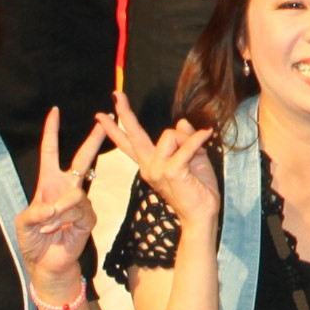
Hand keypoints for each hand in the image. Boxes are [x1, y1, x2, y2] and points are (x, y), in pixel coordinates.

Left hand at [17, 107, 111, 301]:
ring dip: (58, 212)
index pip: (50, 152)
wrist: (46, 265)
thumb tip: (53, 206)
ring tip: (48, 227)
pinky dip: (64, 220)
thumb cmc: (33, 242)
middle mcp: (65, 189)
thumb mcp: (23, 224)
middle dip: (93, 141)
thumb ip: (34, 213)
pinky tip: (58, 230)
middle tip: (104, 122)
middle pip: (81, 159)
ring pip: (75, 195)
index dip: (51, 132)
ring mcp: (79, 203)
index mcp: (48, 183)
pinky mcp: (88, 218)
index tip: (54, 112)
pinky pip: (79, 211)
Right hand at [103, 104, 222, 231]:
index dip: (115, 128)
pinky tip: (208, 133)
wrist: (202, 214)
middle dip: (125, 113)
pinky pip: (185, 146)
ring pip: (170, 135)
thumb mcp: (193, 158)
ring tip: (198, 155)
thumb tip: (181, 122)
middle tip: (117, 95)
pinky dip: (198, 139)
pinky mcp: (170, 172)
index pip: (129, 143)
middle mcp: (148, 167)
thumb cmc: (198, 188)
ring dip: (189, 140)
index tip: (101, 115)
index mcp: (150, 164)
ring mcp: (157, 170)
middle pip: (133, 135)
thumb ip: (185, 140)